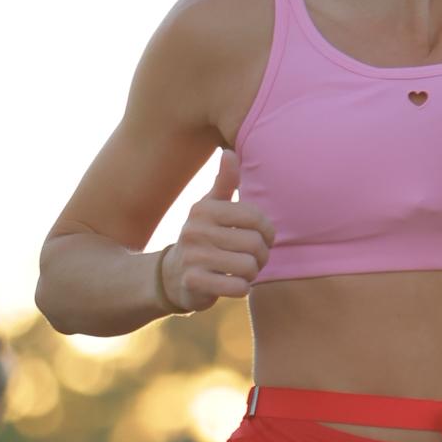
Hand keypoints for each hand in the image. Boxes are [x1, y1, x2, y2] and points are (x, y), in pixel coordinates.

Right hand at [164, 149, 273, 308]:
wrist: (173, 275)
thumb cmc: (203, 236)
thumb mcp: (210, 208)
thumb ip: (224, 182)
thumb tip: (229, 152)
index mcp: (204, 209)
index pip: (255, 218)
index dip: (268, 232)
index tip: (263, 238)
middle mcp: (195, 230)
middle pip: (255, 244)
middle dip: (262, 255)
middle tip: (254, 259)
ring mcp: (193, 257)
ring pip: (249, 267)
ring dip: (252, 273)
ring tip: (244, 271)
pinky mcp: (194, 283)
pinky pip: (238, 288)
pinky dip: (242, 289)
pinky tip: (234, 284)